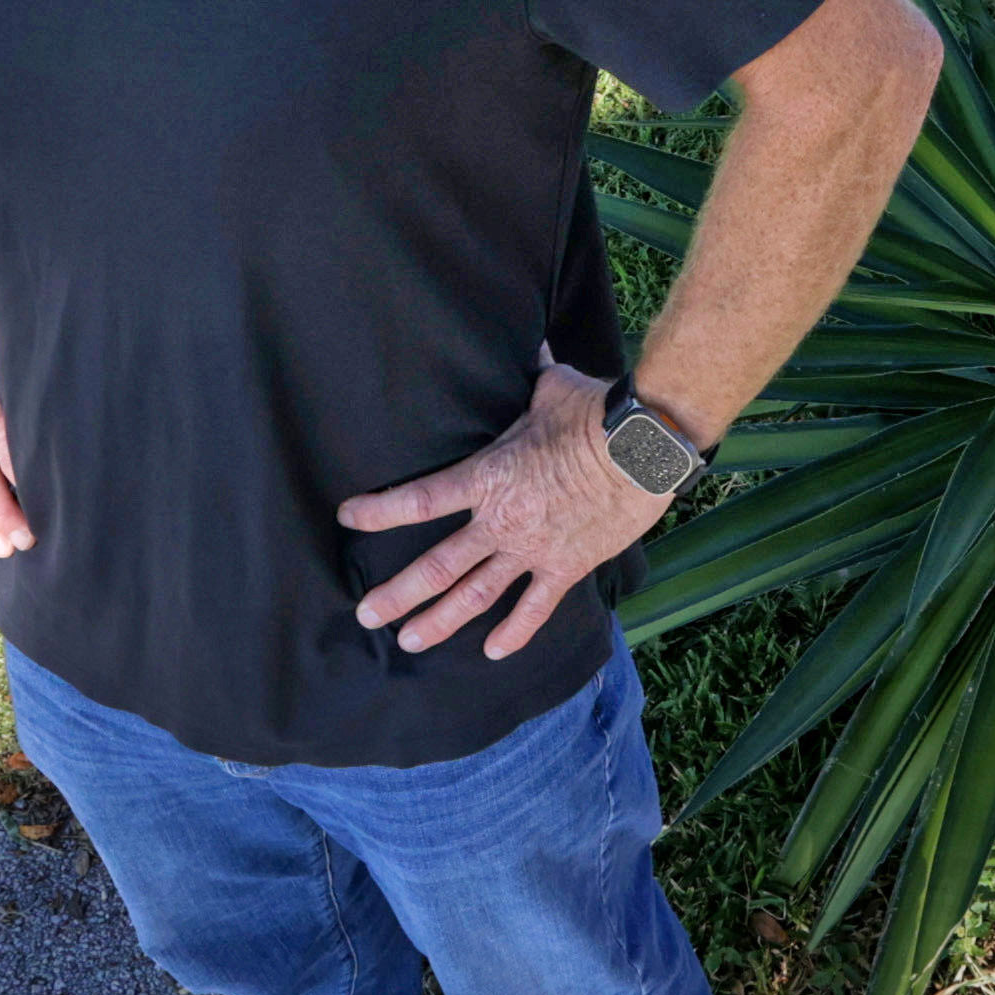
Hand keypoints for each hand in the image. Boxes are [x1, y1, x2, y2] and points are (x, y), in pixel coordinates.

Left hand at [339, 362, 668, 660]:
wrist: (645, 447)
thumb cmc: (596, 412)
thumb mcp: (552, 386)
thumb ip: (532, 374)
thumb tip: (527, 342)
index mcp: (488, 477)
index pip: (420, 499)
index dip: (380, 511)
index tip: (350, 516)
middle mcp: (502, 522)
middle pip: (437, 567)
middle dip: (397, 594)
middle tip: (366, 613)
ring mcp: (533, 550)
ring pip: (475, 597)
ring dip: (439, 621)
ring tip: (409, 641)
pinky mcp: (567, 566)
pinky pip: (535, 609)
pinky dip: (514, 633)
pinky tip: (493, 652)